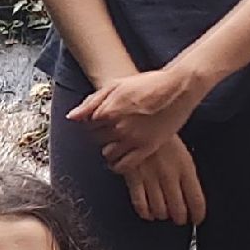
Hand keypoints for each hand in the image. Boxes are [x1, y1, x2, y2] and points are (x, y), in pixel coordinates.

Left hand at [67, 68, 211, 171]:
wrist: (178, 88)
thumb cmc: (148, 83)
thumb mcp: (116, 85)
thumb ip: (92, 102)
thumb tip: (72, 117)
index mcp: (108, 110)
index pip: (88, 126)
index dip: (94, 124)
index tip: (101, 122)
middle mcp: (118, 127)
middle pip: (97, 140)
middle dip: (101, 136)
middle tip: (111, 131)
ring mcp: (133, 139)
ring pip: (108, 154)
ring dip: (108, 150)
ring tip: (116, 143)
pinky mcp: (147, 148)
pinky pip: (125, 165)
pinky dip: (117, 166)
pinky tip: (118, 161)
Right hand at [120, 135, 205, 224]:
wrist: (137, 120)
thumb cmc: (160, 135)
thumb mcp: (181, 152)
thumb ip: (186, 175)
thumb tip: (190, 197)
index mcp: (185, 167)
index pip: (196, 200)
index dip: (198, 214)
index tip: (197, 218)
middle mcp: (169, 175)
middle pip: (178, 209)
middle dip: (180, 217)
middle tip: (179, 218)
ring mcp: (151, 177)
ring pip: (160, 210)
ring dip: (163, 215)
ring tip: (164, 213)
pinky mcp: (133, 177)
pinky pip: (140, 204)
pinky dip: (145, 213)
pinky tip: (148, 212)